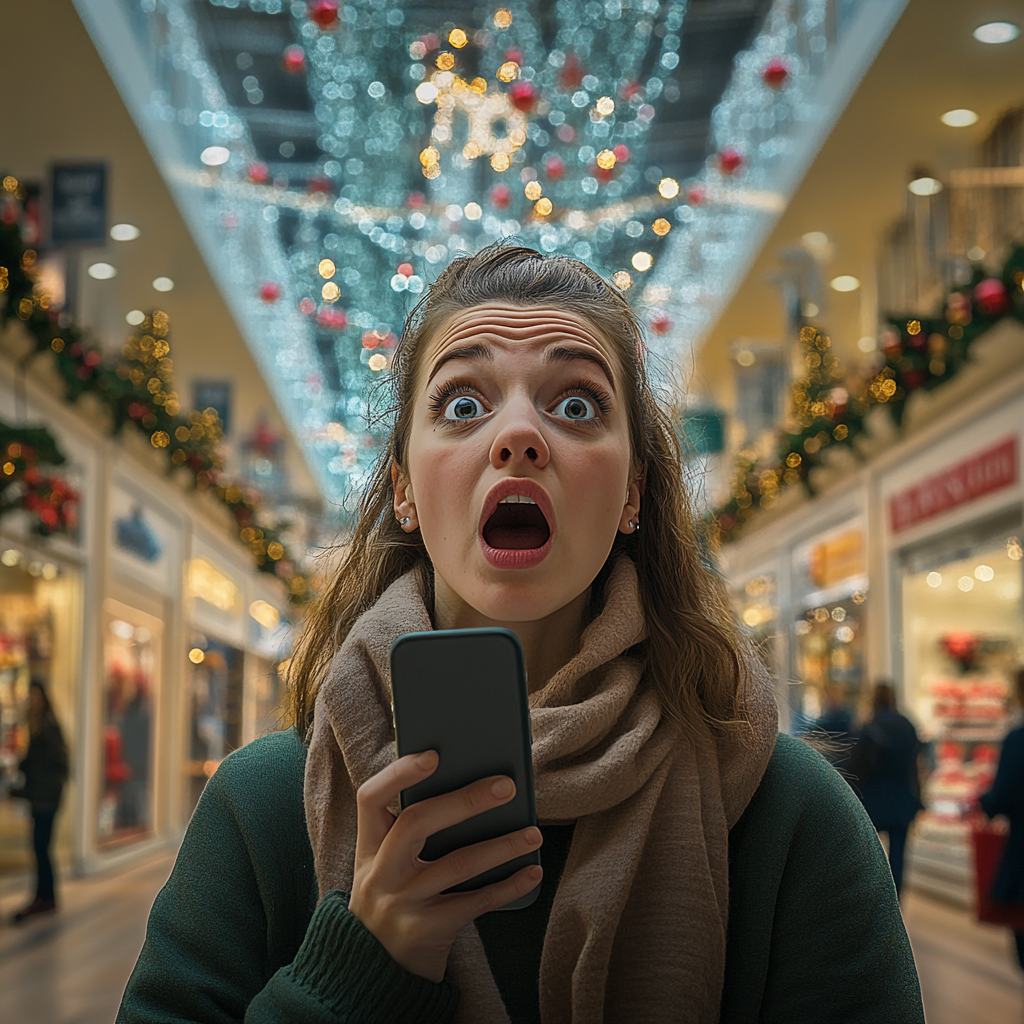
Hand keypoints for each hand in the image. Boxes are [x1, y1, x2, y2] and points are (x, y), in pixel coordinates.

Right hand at [348, 750, 542, 982]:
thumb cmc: (393, 902)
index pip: (371, 798)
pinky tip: (530, 872)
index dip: (399, 773)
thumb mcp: (386, 868)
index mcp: (368, 848)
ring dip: (501, 845)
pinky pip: (474, 903)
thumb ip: (410, 835)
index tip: (434, 755)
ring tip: (533, 832)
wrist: (374, 975)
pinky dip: (507, 886)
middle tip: (506, 786)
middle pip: (417, 822)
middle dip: (464, 800)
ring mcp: (401, 903)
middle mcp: (380, 873)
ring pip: (456, 864)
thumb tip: (472, 788)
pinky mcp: (426, 931)